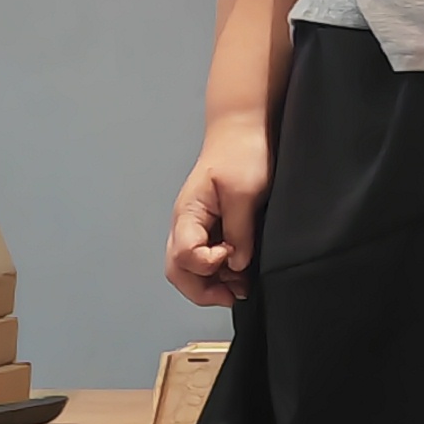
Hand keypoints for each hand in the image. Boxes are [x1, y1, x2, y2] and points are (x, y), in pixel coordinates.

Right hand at [166, 115, 271, 307]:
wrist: (243, 129)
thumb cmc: (242, 152)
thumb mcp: (245, 191)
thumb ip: (239, 230)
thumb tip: (237, 264)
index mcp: (188, 214)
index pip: (184, 256)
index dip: (209, 264)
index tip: (234, 254)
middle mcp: (185, 224)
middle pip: (178, 271)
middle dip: (204, 290)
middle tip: (234, 294)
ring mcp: (195, 227)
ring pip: (188, 270)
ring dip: (211, 284)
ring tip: (240, 286)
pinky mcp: (209, 227)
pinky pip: (203, 259)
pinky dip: (219, 273)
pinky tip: (240, 273)